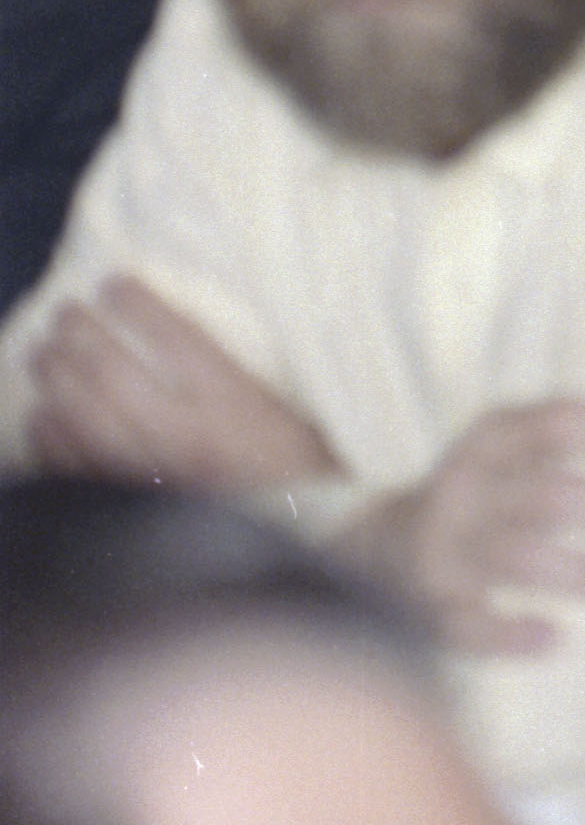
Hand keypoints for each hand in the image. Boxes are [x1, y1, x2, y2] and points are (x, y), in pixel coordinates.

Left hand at [26, 280, 341, 490]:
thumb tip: (186, 337)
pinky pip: (68, 466)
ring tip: (43, 352)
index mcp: (234, 406)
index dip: (139, 306)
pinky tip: (42, 415)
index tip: (116, 282)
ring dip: (54, 379)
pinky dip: (47, 437)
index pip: (176, 340)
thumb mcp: (290, 413)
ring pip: (80, 417)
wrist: (302, 542)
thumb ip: (242, 377)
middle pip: (113, 374)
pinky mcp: (123, 507)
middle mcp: (182, 436)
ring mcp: (144, 475)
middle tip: (65, 313)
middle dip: (80, 335)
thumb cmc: (302, 474)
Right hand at [341, 402, 584, 653]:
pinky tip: (558, 638)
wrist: (383, 550)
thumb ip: (570, 441)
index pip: (556, 425)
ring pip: (523, 561)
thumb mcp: (515, 449)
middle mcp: (461, 492)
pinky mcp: (428, 607)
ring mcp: (440, 551)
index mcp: (488, 442)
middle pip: (552, 498)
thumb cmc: (489, 494)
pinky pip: (469, 624)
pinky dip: (510, 633)